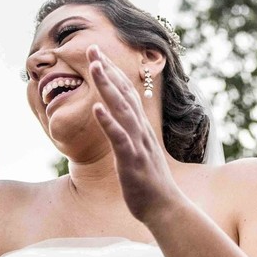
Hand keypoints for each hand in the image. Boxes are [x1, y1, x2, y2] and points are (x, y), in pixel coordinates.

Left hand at [86, 46, 184, 223]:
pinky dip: (108, 122)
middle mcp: (140, 130)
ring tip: (94, 67)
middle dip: (106, 70)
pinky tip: (96, 108)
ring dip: (108, 87)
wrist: (165, 208)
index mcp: (139, 127)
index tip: (96, 54)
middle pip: (123, 93)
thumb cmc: (148, 182)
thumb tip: (116, 119)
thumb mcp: (137, 150)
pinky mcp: (132, 160)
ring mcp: (138, 143)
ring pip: (121, 110)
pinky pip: (119, 138)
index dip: (111, 72)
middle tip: (91, 48)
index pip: (125, 93)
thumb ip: (128, 132)